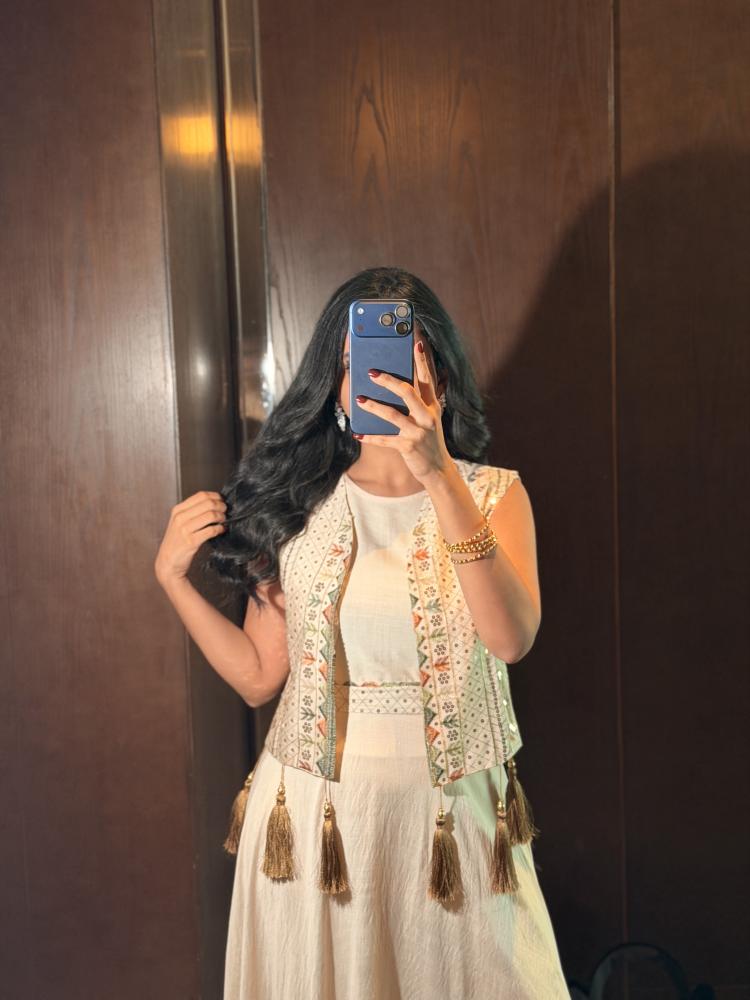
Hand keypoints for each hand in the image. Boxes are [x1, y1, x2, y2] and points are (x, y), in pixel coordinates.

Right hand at [154, 490, 226, 585]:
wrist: (167, 562)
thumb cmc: (176, 541)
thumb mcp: (179, 522)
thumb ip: (192, 512)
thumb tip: (213, 503)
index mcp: (178, 510)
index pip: (201, 495)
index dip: (215, 496)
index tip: (221, 500)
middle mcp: (180, 518)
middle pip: (208, 503)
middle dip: (221, 506)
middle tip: (225, 511)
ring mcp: (185, 530)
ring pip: (211, 515)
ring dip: (221, 517)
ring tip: (223, 520)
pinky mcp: (191, 542)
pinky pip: (212, 530)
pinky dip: (220, 529)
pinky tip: (221, 530)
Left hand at [352, 339, 451, 482]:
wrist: (439, 470)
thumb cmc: (429, 440)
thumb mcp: (428, 420)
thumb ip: (416, 404)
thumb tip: (393, 386)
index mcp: (432, 406)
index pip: (427, 379)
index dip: (422, 361)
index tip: (416, 343)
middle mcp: (427, 416)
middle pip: (407, 392)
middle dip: (389, 381)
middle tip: (371, 372)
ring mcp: (418, 432)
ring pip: (393, 415)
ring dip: (374, 407)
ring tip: (359, 399)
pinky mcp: (408, 447)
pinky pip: (385, 440)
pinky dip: (370, 437)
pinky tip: (357, 433)